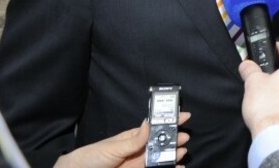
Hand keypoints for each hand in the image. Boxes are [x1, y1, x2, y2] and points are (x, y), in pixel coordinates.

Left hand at [54, 113, 190, 167]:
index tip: (183, 115)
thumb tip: (149, 123)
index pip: (154, 127)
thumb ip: (134, 139)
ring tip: (182, 151)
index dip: (168, 121)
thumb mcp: (114, 147)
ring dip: (171, 154)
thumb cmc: (93, 156)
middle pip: (159, 143)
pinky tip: (176, 167)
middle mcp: (138, 149)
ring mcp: (137, 162)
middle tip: (185, 136)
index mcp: (132, 137)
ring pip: (159, 157)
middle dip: (173, 138)